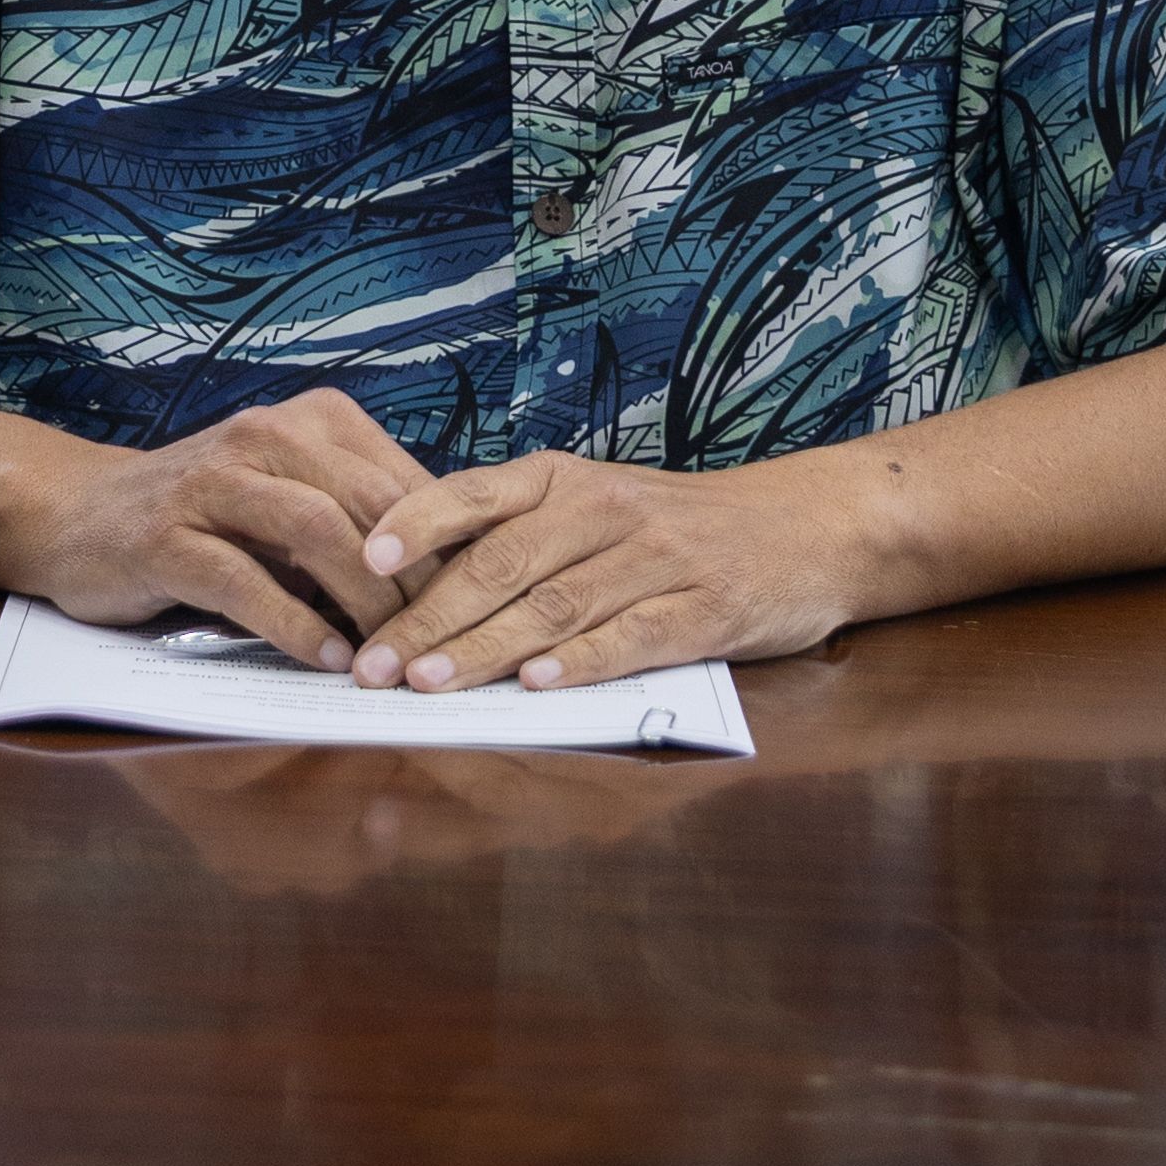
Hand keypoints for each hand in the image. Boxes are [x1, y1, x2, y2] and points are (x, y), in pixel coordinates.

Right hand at [17, 389, 431, 669]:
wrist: (83, 514)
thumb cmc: (209, 516)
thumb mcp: (291, 500)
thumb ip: (357, 523)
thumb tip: (450, 576)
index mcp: (310, 420)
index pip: (401, 478)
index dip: (445, 543)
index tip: (479, 602)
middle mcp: (263, 434)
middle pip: (367, 502)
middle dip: (415, 576)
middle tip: (447, 640)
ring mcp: (212, 483)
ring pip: (313, 532)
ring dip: (363, 601)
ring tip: (394, 657)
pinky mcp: (168, 537)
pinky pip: (245, 580)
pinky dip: (295, 624)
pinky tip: (329, 660)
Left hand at [348, 447, 849, 694]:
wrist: (803, 526)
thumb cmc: (677, 525)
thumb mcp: (594, 505)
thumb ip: (520, 534)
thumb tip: (414, 583)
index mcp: (567, 478)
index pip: (477, 492)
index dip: (418, 521)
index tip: (361, 558)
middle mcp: (605, 509)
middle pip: (504, 562)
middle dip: (429, 616)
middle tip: (372, 664)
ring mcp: (657, 558)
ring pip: (555, 604)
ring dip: (485, 647)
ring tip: (428, 683)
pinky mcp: (704, 609)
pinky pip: (632, 635)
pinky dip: (581, 663)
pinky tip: (538, 687)